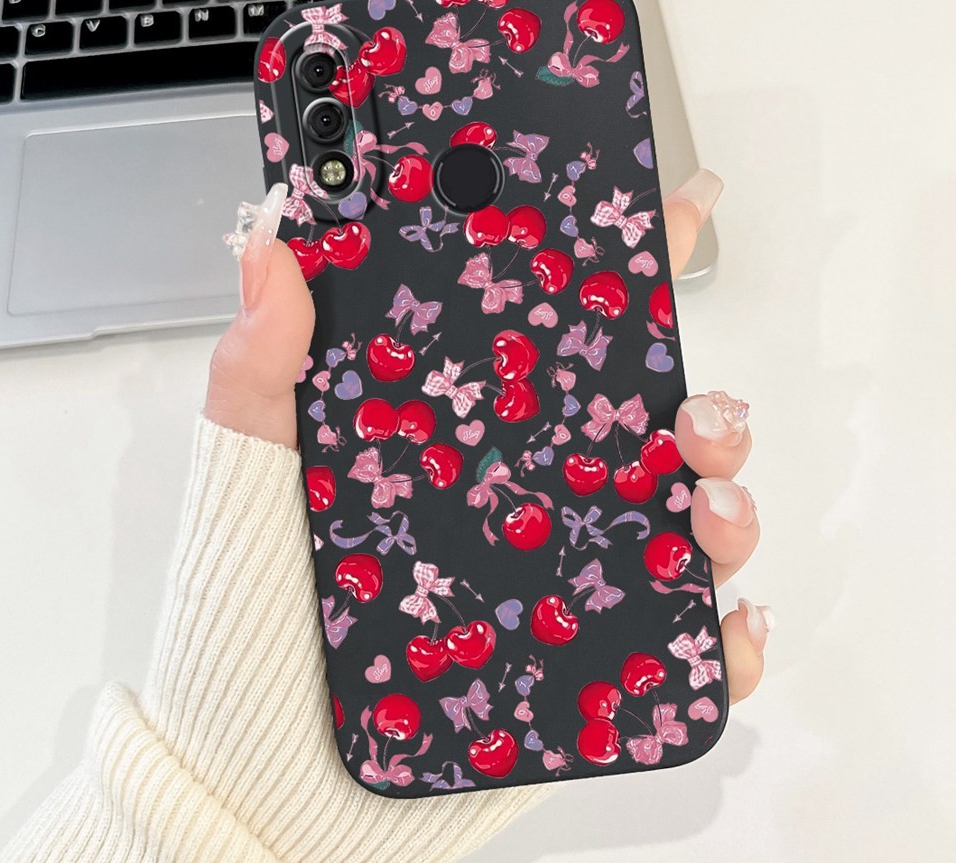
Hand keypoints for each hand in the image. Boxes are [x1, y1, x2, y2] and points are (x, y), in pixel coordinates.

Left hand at [205, 169, 769, 701]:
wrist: (269, 764)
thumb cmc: (256, 610)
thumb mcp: (251, 469)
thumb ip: (262, 362)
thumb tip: (271, 242)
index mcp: (473, 434)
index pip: (563, 344)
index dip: (628, 275)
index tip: (679, 215)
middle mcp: (533, 498)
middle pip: (653, 433)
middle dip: (705, 407)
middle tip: (696, 413)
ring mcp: (568, 580)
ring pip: (687, 529)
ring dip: (728, 508)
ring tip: (704, 511)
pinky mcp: (590, 666)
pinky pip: (685, 651)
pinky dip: (727, 638)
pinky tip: (724, 620)